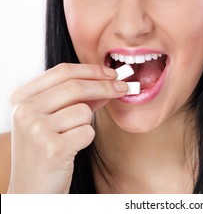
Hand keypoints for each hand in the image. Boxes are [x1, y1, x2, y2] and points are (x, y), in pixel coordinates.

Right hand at [7, 63, 126, 192]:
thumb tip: (109, 81)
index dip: (92, 70)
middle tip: (124, 88)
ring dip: (86, 123)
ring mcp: (36, 129)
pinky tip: (70, 149)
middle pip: (76, 87)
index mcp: (21, 97)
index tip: (112, 73)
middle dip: (105, 86)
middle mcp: (24, 110)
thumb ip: (76, 98)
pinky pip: (87, 131)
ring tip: (70, 138)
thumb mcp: (52, 118)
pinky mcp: (52, 148)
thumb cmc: (45, 150)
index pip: (63, 71)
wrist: (32, 190)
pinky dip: (85, 139)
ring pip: (84, 111)